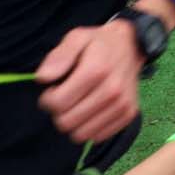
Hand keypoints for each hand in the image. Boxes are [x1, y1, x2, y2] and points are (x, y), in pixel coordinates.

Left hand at [35, 20, 145, 143]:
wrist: (132, 45)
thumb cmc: (98, 43)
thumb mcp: (76, 38)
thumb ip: (58, 56)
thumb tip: (42, 78)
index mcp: (96, 70)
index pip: (57, 103)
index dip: (47, 99)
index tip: (53, 89)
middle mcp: (112, 90)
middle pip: (66, 122)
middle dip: (59, 112)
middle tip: (65, 97)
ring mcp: (122, 105)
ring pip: (81, 135)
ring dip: (74, 122)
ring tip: (78, 103)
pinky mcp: (128, 115)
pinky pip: (97, 137)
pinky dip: (90, 127)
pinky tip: (91, 110)